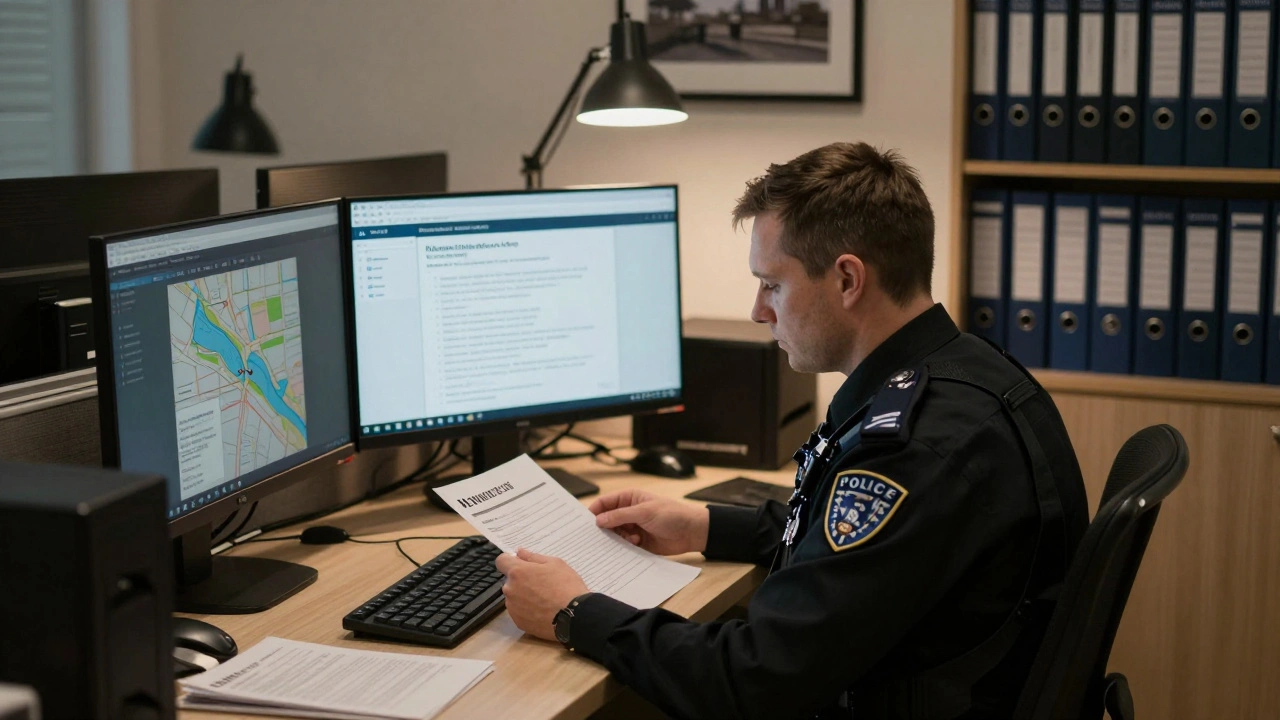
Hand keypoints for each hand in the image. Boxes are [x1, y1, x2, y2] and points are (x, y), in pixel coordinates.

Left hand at [495, 548, 587, 641]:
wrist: (575, 616)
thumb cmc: (566, 586)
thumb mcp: (555, 564)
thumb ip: (533, 557)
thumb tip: (519, 552)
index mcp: (518, 572)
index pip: (501, 561)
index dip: (510, 560)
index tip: (521, 564)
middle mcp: (510, 589)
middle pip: (510, 581)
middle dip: (521, 580)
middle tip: (541, 584)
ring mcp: (513, 607)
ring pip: (514, 597)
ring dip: (523, 596)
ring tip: (544, 600)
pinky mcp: (518, 622)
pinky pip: (519, 612)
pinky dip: (527, 610)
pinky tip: (542, 611)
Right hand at [590, 488, 709, 555]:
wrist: (692, 532)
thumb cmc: (671, 515)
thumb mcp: (644, 512)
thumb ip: (620, 516)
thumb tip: (598, 520)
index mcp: (629, 498)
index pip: (605, 503)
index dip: (594, 511)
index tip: (585, 524)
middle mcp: (628, 512)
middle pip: (607, 520)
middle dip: (604, 528)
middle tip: (599, 538)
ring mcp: (633, 527)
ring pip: (615, 534)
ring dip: (617, 538)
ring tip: (631, 538)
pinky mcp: (638, 542)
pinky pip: (624, 545)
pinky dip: (625, 546)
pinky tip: (635, 544)